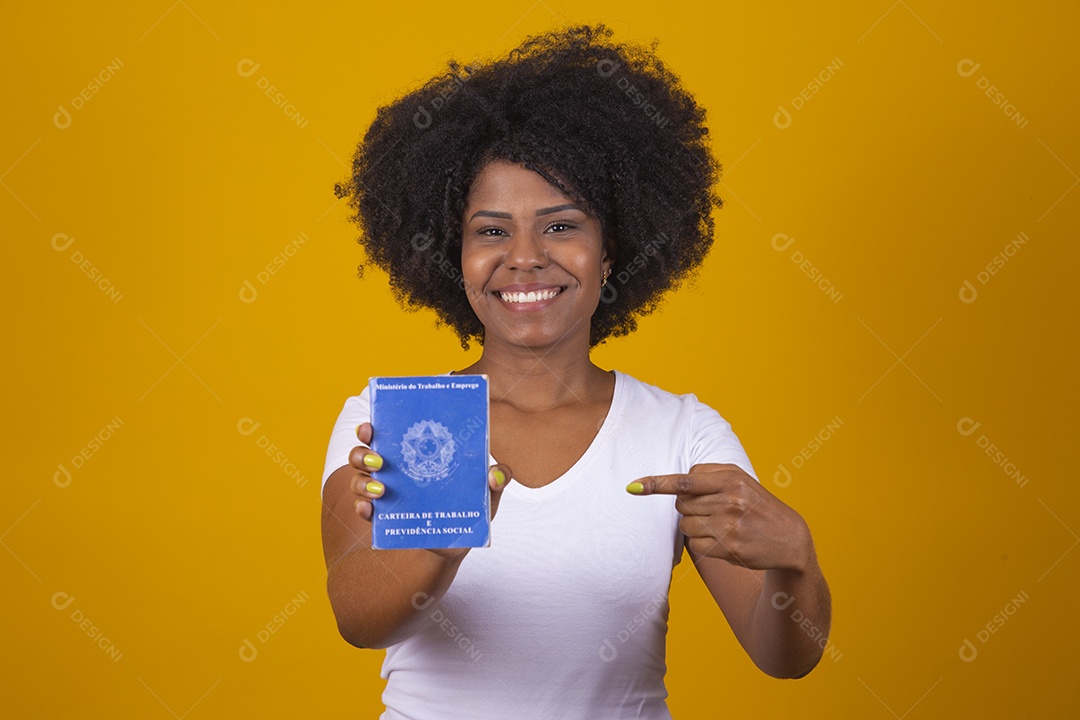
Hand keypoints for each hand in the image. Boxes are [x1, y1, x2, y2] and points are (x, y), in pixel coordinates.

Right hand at [346, 421, 512, 523]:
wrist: (459, 541)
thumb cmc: (470, 506)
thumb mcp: (486, 492)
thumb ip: (497, 479)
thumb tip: (495, 474)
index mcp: (414, 453)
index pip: (386, 433)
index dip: (372, 427)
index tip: (371, 426)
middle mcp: (393, 469)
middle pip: (362, 453)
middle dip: (362, 453)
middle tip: (379, 460)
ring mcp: (384, 493)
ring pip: (358, 480)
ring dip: (362, 481)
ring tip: (380, 489)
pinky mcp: (384, 518)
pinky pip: (364, 510)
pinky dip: (363, 508)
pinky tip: (370, 509)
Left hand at [627, 463, 812, 571]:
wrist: (789, 538)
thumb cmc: (757, 505)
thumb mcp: (741, 480)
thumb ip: (709, 474)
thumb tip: (675, 481)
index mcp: (731, 478)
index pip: (684, 481)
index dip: (657, 483)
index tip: (633, 486)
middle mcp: (730, 500)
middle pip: (681, 505)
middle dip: (689, 508)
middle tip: (712, 510)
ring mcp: (729, 525)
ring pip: (686, 525)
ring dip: (695, 527)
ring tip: (721, 525)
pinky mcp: (729, 547)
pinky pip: (695, 545)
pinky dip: (703, 544)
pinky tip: (723, 541)